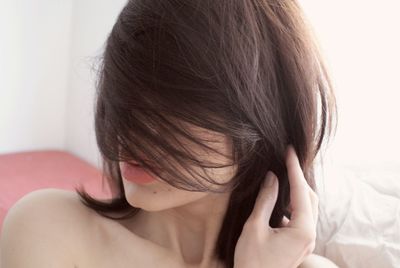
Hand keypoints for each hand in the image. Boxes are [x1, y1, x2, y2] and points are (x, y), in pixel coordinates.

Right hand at [233, 145, 318, 267]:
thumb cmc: (252, 262)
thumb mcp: (255, 227)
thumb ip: (266, 200)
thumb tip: (272, 177)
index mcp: (302, 231)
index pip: (302, 192)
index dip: (294, 169)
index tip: (289, 151)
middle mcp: (309, 235)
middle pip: (310, 198)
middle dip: (299, 177)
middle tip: (287, 159)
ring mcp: (306, 240)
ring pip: (307, 207)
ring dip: (297, 189)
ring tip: (285, 173)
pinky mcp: (299, 243)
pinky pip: (301, 216)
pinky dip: (293, 203)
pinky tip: (280, 197)